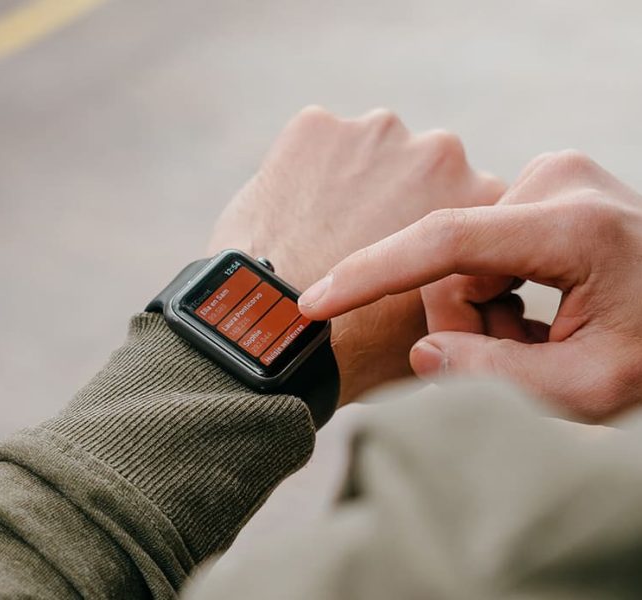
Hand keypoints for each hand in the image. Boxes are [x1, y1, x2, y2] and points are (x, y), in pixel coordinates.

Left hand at [208, 106, 504, 404]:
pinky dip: (303, 172)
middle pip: (419, 168)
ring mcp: (375, 132)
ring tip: (322, 236)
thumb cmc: (363, 347)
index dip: (434, 231)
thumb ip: (466, 283)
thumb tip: (465, 281)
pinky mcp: (316, 126)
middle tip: (361, 245)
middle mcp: (439, 151)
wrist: (279, 335)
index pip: (467, 201)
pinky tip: (290, 217)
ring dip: (354, 181)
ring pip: (366, 151)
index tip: (407, 257)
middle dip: (397, 197)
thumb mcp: (445, 326)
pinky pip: (313, 144)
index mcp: (484, 199)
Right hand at [299, 150, 641, 420]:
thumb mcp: (589, 389)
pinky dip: (496, 291)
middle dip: (464, 323)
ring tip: (537, 341)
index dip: (371, 274)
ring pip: (462, 258)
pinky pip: (482, 245)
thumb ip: (496, 378)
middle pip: (451, 263)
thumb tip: (420, 351)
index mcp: (576, 227)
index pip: (446, 241)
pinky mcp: (547, 185)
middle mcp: (558, 181)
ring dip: (482, 312)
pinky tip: (538, 314)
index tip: (314, 302)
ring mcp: (552, 177)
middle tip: (516, 362)